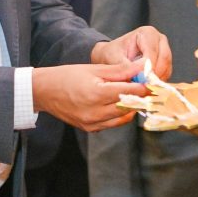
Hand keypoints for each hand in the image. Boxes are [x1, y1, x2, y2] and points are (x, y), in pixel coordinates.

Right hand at [32, 62, 147, 131]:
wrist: (44, 91)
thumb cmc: (67, 76)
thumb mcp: (94, 69)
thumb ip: (119, 71)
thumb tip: (141, 68)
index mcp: (96, 93)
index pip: (128, 93)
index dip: (143, 88)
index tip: (152, 83)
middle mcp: (95, 112)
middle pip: (128, 107)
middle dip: (139, 98)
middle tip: (146, 89)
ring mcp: (92, 123)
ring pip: (122, 119)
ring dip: (130, 108)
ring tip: (132, 95)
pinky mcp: (89, 129)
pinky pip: (111, 124)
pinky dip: (118, 115)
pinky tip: (116, 104)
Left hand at [91, 26, 171, 80]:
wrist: (113, 55)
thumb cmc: (112, 53)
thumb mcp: (114, 58)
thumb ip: (125, 66)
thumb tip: (139, 76)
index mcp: (147, 33)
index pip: (152, 51)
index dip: (149, 67)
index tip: (143, 81)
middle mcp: (159, 40)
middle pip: (164, 58)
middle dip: (155, 74)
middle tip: (145, 87)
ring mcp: (164, 50)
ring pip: (167, 68)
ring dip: (157, 80)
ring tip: (144, 88)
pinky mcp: (165, 62)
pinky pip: (166, 74)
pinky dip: (158, 82)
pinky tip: (147, 87)